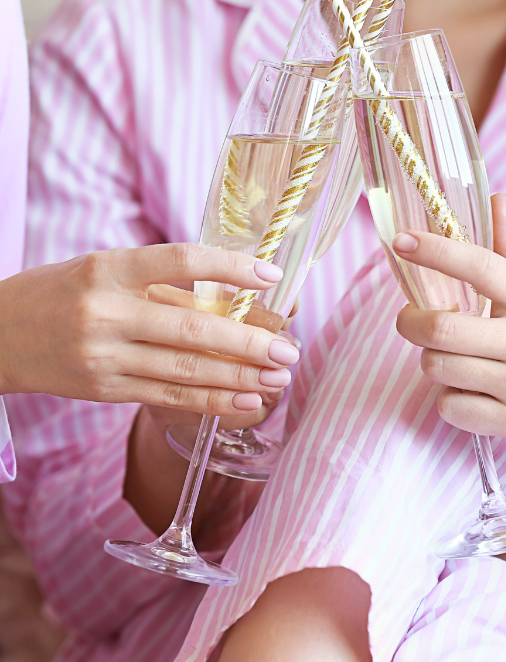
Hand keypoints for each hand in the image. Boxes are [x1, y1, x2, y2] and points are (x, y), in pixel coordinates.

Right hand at [0, 244, 298, 417]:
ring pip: (185, 370)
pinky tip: (245, 402)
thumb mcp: (102, 269)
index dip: (231, 267)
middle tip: (289, 351)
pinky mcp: (105, 391)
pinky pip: (167, 397)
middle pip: (192, 329)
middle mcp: (106, 313)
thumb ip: (159, 283)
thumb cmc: (58, 293)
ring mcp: (104, 357)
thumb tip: (229, 300)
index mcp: (108, 268)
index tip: (270, 275)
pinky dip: (210, 401)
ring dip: (239, 378)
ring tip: (278, 379)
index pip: (181, 261)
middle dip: (248, 343)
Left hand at [394, 194, 505, 455]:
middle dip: (410, 322)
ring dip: (431, 361)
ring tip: (447, 356)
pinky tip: (466, 391)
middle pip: (443, 328)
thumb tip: (496, 198)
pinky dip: (448, 400)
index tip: (402, 241)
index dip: (437, 251)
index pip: (481, 267)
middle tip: (410, 319)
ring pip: (440, 368)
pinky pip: (452, 408)